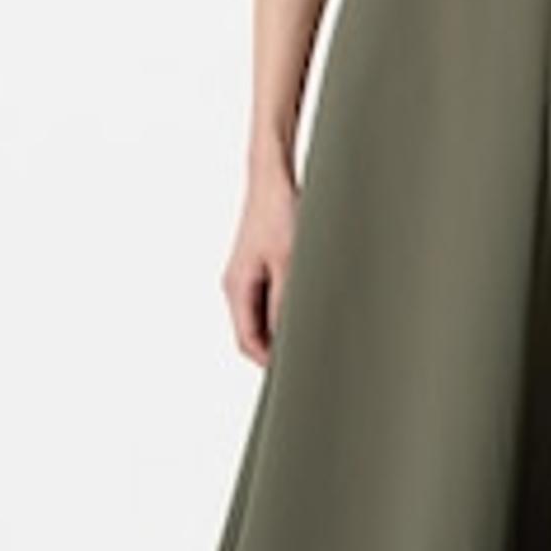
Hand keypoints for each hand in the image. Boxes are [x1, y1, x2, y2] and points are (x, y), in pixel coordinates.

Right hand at [221, 165, 299, 368]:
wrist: (273, 178)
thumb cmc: (279, 213)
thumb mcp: (289, 262)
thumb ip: (286, 303)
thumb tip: (290, 339)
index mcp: (237, 288)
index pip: (247, 342)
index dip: (270, 362)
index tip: (298, 372)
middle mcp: (237, 285)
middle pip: (253, 333)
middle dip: (278, 348)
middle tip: (311, 356)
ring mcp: (246, 276)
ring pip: (262, 316)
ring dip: (284, 326)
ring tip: (314, 330)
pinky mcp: (259, 265)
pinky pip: (269, 299)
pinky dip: (286, 308)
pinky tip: (309, 304)